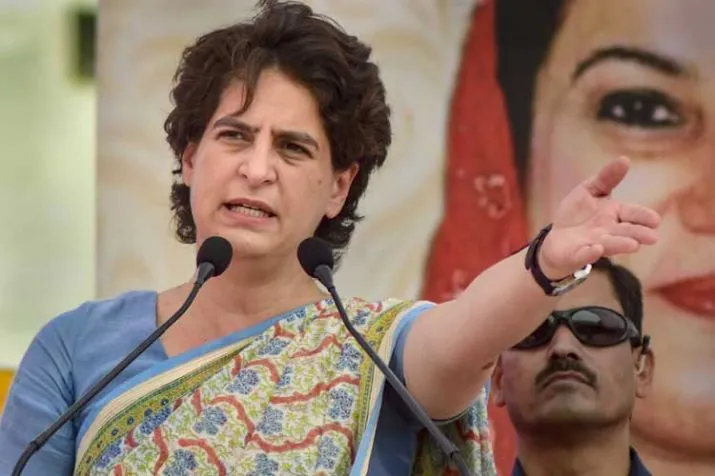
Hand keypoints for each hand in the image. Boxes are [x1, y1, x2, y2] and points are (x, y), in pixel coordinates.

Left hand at [539, 156, 660, 277]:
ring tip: (633, 245)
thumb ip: (606, 178)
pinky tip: (596, 250)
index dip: (643, 217)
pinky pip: (583, 255)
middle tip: (652, 237)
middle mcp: (608, 232)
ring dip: (620, 245)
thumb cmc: (577, 214)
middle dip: (638, 234)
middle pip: (626, 232)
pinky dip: (589, 254)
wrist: (556, 240)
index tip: (655, 220)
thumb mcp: (589, 190)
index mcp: (614, 215)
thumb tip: (625, 159)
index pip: (633, 214)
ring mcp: (593, 245)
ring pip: (610, 245)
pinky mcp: (576, 255)